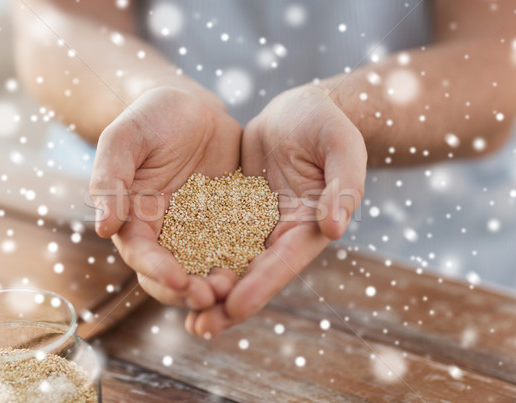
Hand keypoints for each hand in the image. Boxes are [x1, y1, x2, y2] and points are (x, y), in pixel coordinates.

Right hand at [90, 86, 240, 310]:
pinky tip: (260, 270)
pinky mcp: (230, 222)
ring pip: (207, 269)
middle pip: (174, 275)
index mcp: (136, 220)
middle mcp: (167, 234)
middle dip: (190, 291)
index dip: (157, 271)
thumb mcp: (123, 139)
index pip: (142, 255)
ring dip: (218, 285)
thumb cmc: (149, 118)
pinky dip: (246, 263)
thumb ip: (110, 179)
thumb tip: (102, 228)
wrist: (191, 107)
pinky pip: (238, 246)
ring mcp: (200, 231)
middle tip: (213, 297)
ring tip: (237, 290)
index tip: (179, 281)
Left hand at [186, 84, 366, 336]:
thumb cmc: (326, 124)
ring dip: (209, 292)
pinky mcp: (233, 212)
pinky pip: (212, 239)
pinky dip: (196, 259)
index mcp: (308, 225)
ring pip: (231, 265)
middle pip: (254, 275)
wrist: (299, 111)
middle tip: (200, 328)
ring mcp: (256, 226)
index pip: (284, 261)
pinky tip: (172, 276)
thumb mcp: (341, 146)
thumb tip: (334, 227)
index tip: (234, 307)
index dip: (260, 285)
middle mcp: (281, 234)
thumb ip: (343, 186)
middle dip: (228, 304)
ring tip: (185, 320)